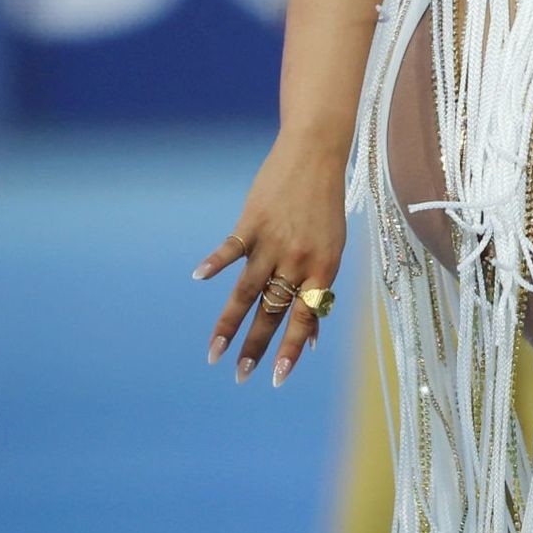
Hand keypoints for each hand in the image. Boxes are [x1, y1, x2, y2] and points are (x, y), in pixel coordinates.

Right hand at [192, 125, 347, 388]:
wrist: (316, 154)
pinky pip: (232, 247)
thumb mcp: (333, 248)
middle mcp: (298, 258)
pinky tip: (199, 278)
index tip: (276, 379)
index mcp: (323, 267)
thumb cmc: (325, 207)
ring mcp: (274, 240)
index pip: (305, 317)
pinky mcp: (253, 221)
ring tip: (214, 352)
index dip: (292, 349)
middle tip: (240, 376)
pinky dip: (215, 262)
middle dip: (255, 346)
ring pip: (248, 290)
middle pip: (273, 310)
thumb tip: (314, 338)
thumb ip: (319, 290)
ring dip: (229, 324)